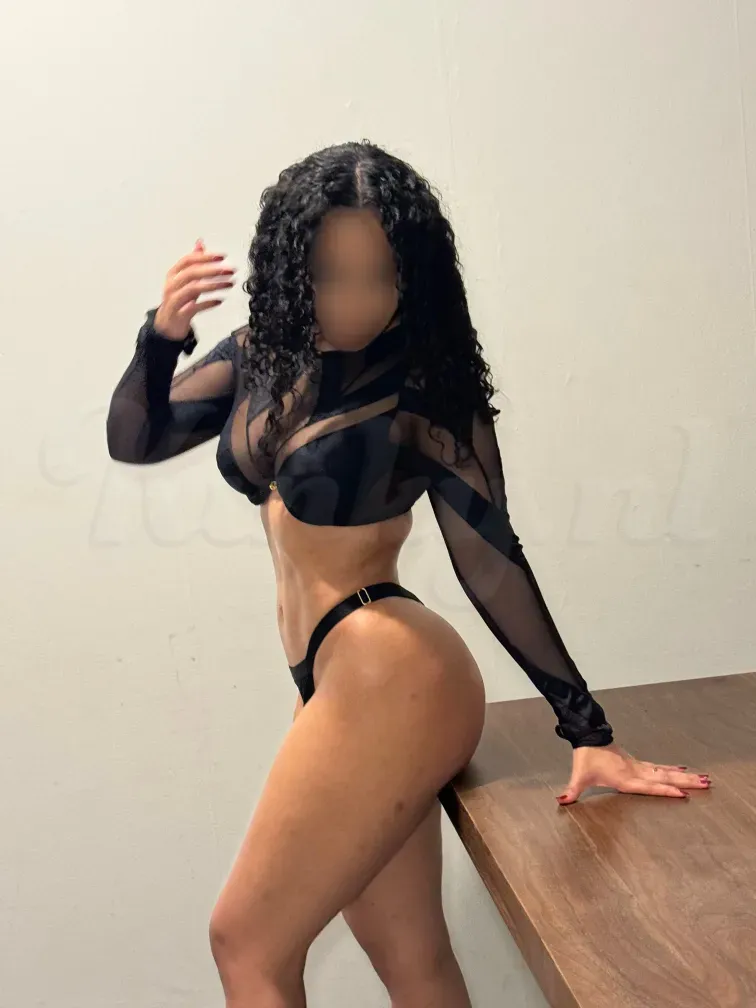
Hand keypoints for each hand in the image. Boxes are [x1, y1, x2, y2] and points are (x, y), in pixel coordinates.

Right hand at [154, 239, 236, 341]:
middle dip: (212, 270)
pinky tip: (220, 301)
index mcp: (173, 274)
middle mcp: (172, 285)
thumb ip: (193, 262)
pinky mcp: (179, 314)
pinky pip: (194, 307)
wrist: (168, 324)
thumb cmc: (179, 299)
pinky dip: (207, 303)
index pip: (188, 260)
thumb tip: (200, 242)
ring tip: (229, 284)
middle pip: (191, 273)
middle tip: (229, 270)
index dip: (205, 257)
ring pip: (193, 289)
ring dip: (213, 285)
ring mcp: (174, 300)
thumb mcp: (185, 279)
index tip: (222, 257)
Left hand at [556, 743, 710, 804]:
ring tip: (703, 778)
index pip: (649, 786)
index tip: (683, 794)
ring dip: (684, 776)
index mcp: (625, 778)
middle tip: (705, 784)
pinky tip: (682, 769)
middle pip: (664, 778)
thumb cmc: (586, 758)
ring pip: (665, 772)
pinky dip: (671, 769)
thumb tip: (561, 801)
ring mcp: (638, 766)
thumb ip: (572, 791)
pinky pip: (658, 767)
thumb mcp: (579, 776)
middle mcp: (636, 772)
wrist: (589, 736)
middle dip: (685, 782)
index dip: (665, 791)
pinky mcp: (637, 763)